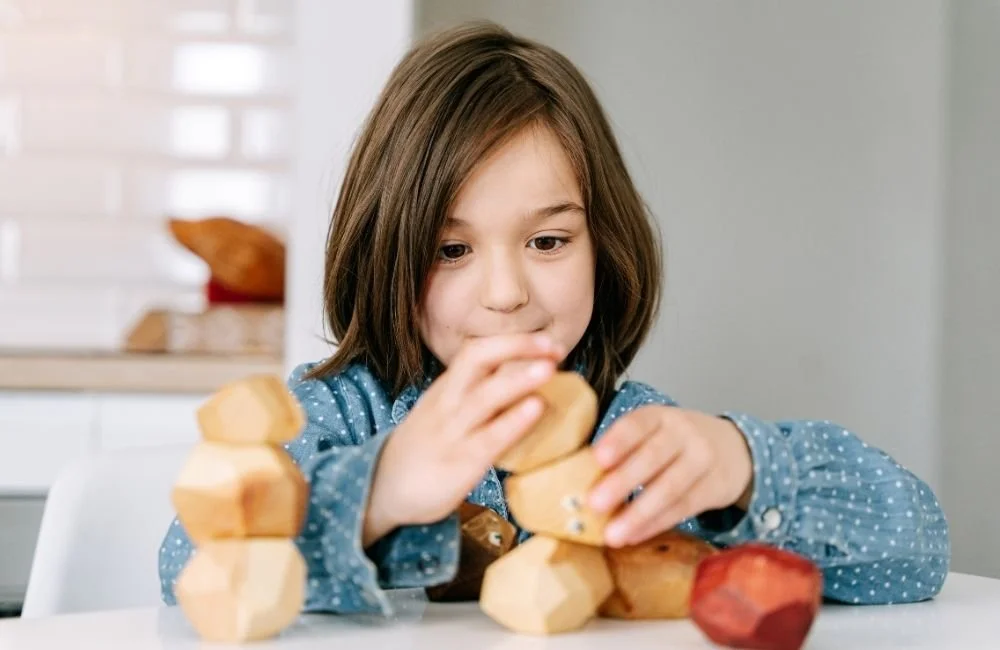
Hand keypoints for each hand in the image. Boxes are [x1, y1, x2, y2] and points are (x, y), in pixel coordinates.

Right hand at [362, 334, 565, 545]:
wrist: (383, 488)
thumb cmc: (425, 448)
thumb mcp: (444, 413)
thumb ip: (475, 396)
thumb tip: (522, 380)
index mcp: (446, 388)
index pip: (476, 351)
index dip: (512, 342)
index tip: (546, 340)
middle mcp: (448, 402)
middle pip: (478, 359)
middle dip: (517, 346)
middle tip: (555, 345)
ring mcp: (452, 431)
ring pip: (484, 396)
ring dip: (519, 379)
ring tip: (550, 368)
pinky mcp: (459, 462)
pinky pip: (489, 438)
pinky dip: (514, 420)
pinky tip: (537, 408)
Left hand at [588, 406, 753, 547]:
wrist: (733, 448)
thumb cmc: (676, 442)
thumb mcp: (655, 431)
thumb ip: (625, 447)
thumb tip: (578, 477)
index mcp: (661, 416)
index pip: (638, 424)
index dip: (618, 440)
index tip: (597, 458)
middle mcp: (684, 434)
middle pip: (653, 457)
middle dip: (622, 482)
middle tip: (594, 503)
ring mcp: (702, 460)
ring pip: (670, 488)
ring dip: (638, 513)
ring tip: (612, 534)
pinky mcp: (714, 488)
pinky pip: (682, 508)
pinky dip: (655, 524)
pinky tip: (633, 535)